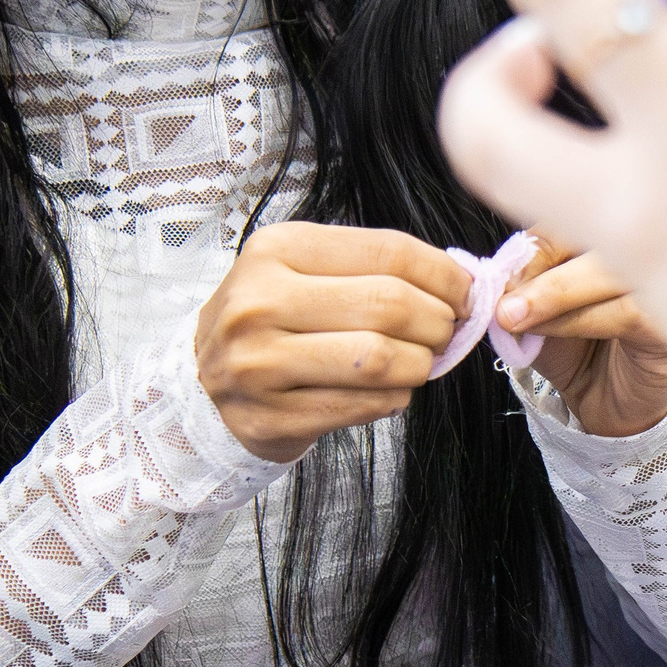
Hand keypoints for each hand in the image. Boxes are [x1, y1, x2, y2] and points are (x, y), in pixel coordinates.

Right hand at [193, 221, 471, 463]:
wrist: (201, 382)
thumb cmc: (272, 318)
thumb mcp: (305, 268)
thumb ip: (375, 267)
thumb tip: (460, 281)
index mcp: (277, 249)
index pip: (388, 252)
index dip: (443, 274)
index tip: (466, 292)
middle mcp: (260, 301)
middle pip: (389, 305)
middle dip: (438, 321)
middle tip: (447, 331)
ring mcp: (258, 363)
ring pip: (378, 359)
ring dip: (420, 364)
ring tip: (421, 362)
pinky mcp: (267, 417)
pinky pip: (359, 406)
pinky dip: (392, 398)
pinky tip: (390, 390)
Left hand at [498, 239, 666, 436]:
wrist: (612, 402)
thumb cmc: (578, 350)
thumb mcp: (538, 317)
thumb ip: (520, 292)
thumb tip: (493, 280)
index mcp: (603, 240)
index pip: (572, 219)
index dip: (533, 248)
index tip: (499, 282)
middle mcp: (637, 253)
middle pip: (595, 235)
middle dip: (541, 268)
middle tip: (504, 305)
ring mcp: (660, 284)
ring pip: (609, 270)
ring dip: (556, 294)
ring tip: (519, 321)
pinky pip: (629, 310)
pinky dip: (583, 319)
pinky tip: (558, 334)